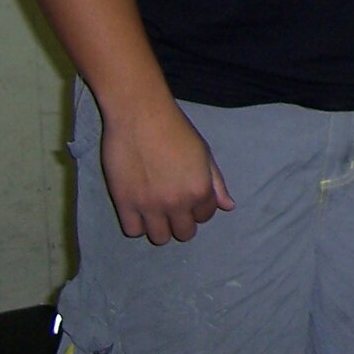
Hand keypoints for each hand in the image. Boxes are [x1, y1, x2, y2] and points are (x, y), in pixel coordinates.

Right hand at [99, 101, 233, 244]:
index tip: (189, 196)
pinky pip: (132, 231)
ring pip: (159, 238)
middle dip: (181, 222)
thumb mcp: (203, 152)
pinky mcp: (124, 203)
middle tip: (172, 206)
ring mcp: (150, 205)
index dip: (199, 207)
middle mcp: (177, 203)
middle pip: (184, 234)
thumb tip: (228, 206)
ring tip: (155, 210)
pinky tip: (138, 208)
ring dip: (159, 226)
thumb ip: (216, 182)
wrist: (141, 114)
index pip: (205, 216)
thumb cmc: (176, 128)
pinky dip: (136, 224)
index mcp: (200, 190)